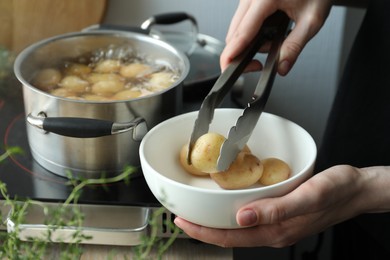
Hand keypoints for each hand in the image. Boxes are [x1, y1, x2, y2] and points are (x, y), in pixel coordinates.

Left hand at [174, 165, 389, 246]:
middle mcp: (272, 230)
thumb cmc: (336, 191)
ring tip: (196, 212)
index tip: (183, 222)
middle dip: (203, 228)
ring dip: (214, 221)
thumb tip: (242, 218)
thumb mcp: (308, 196)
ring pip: (237, 227)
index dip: (204, 231)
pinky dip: (230, 212)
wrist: (356, 189)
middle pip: (229, 234)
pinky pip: (248, 217)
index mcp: (276, 230)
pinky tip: (226, 204)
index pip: (231, 236)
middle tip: (181, 217)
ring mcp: (276, 223)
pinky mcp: (280, 213)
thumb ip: (275, 210)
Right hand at [220, 0, 332, 74]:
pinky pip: (242, 22)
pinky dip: (251, 33)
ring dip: (249, 43)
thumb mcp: (312, 20)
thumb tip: (281, 66)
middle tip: (260, 63)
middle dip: (245, 52)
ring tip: (273, 41)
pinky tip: (269, 32)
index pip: (243, 32)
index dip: (233, 54)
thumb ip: (295, 46)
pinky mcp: (248, 0)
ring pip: (236, 29)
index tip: (227, 68)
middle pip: (234, 34)